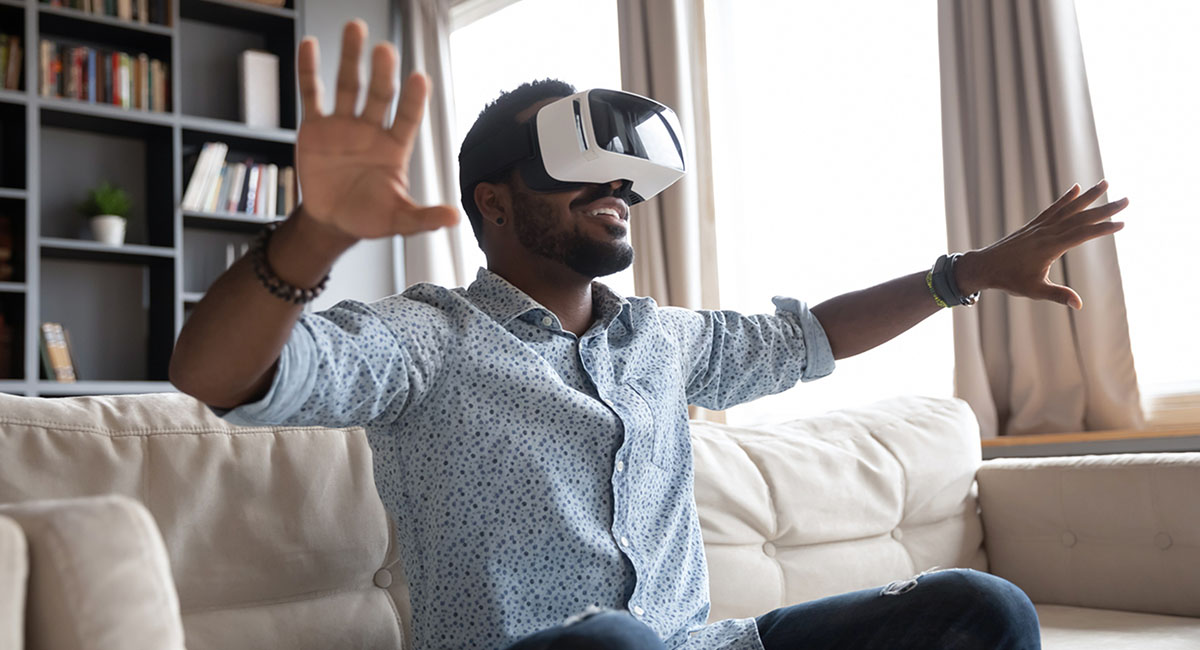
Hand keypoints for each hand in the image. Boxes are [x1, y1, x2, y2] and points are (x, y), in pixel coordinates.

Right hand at [294, 20, 458, 240]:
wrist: (332, 221)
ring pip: (348, 85)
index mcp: (394, 148)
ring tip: (356, 29)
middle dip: (382, 73)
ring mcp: (343, 125)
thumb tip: (454, 219)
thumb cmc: (369, 216)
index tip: (419, 78)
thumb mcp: (398, 221)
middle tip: (385, 50)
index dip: (414, 101)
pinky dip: (310, 70)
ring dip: (351, 58)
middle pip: (378, 95)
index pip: (408, 118)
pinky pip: (312, 95)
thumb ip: (423, 217)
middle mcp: (371, 130)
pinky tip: (311, 45)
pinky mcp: (315, 127)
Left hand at [956, 180, 1128, 309]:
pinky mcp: (1033, 226)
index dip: (1103, 229)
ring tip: (1105, 183)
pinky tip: (1075, 188)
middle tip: (1126, 200)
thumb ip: (1057, 295)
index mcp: (1049, 247)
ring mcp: (1039, 227)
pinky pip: (1052, 209)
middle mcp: (1046, 232)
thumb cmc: (1009, 280)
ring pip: (1068, 208)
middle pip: (1080, 218)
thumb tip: (1078, 304)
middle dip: (1104, 209)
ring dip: (1088, 196)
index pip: (1081, 234)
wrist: (984, 266)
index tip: (1122, 222)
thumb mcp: (1033, 290)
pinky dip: (1065, 199)